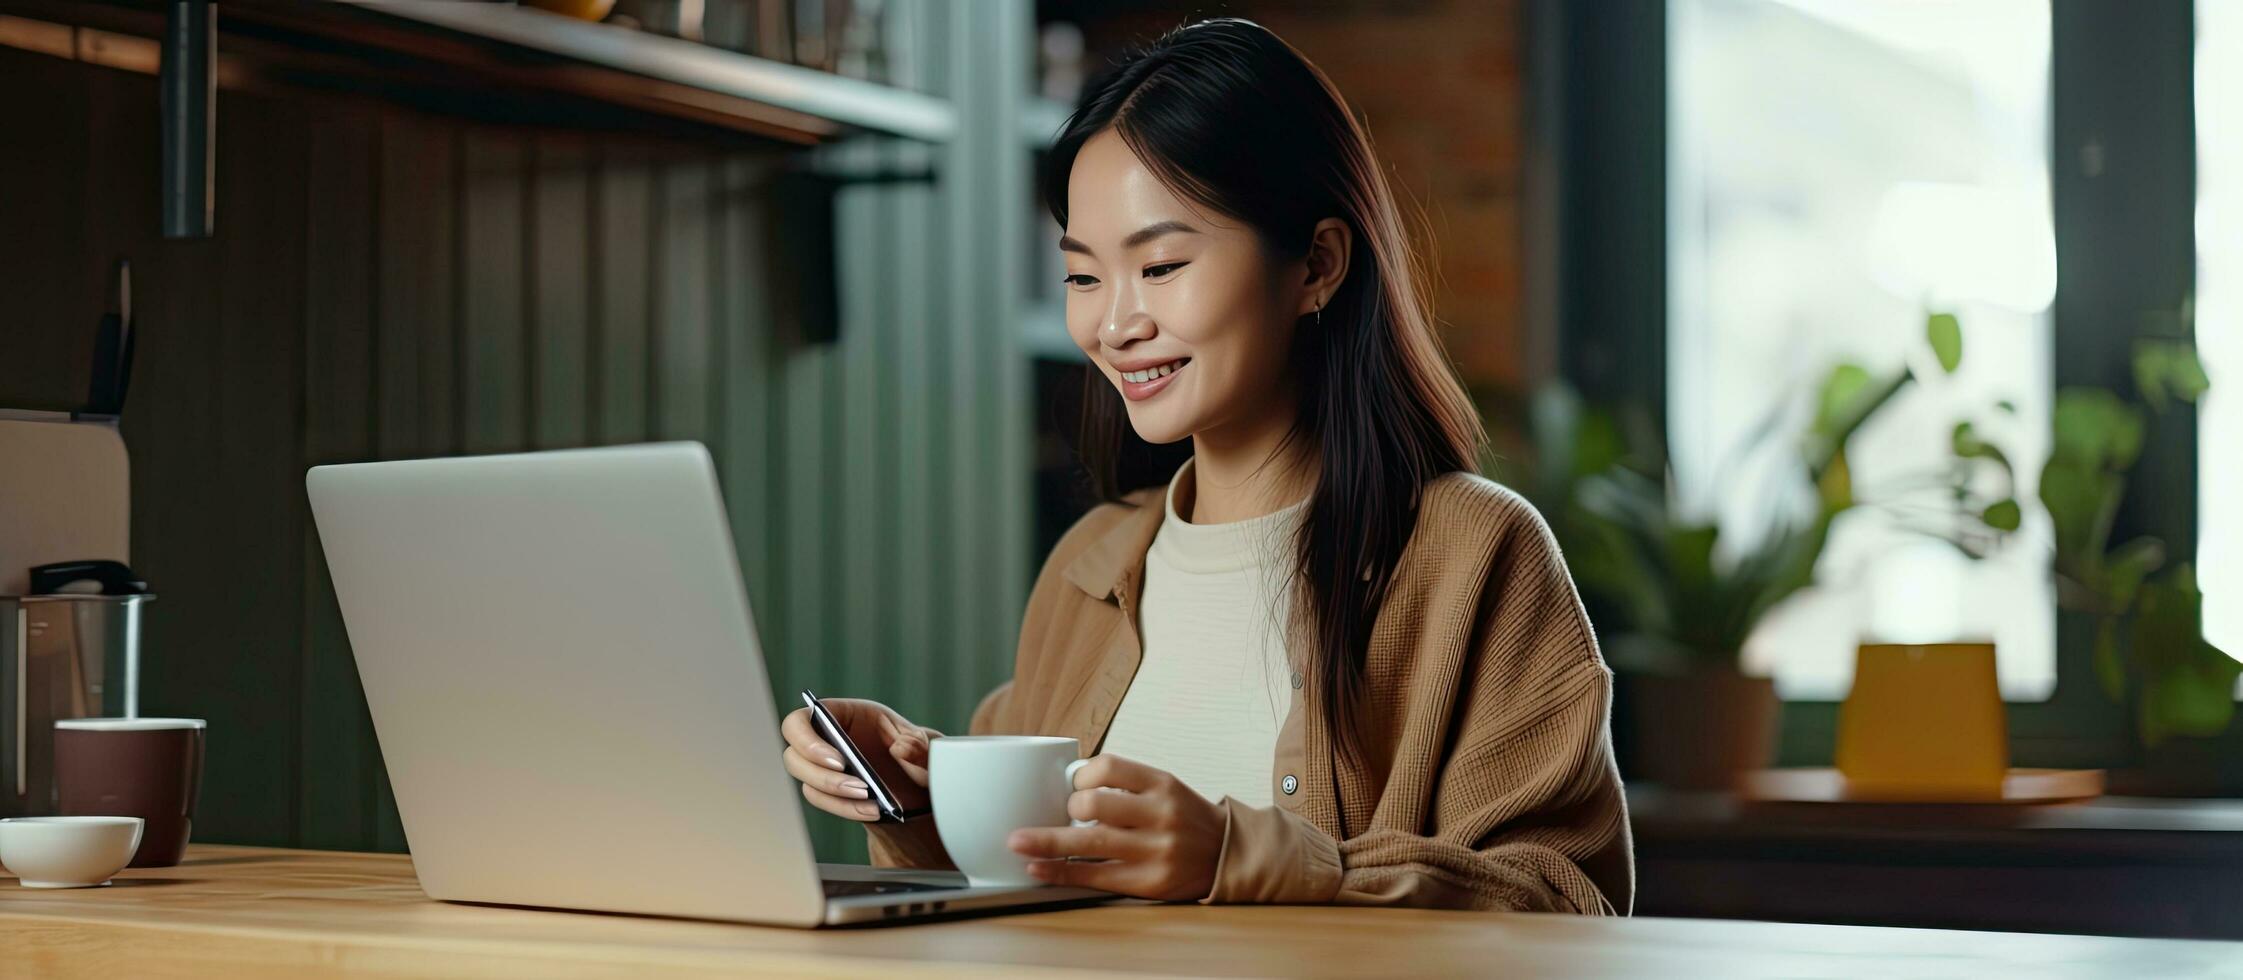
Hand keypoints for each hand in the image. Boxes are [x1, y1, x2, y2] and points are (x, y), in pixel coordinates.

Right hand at [779, 698, 936, 821]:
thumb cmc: (917, 752)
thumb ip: (919, 745)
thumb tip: (902, 748)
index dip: (807, 740)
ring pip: (806, 781)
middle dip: (820, 775)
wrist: (919, 782)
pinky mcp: (828, 791)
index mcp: (843, 714)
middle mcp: (826, 739)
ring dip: (834, 795)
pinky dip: (845, 809)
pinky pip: (822, 801)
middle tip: (857, 786)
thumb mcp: (925, 745)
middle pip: (793, 755)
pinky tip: (871, 811)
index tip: (838, 761)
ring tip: (870, 801)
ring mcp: (823, 766)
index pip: (801, 720)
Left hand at [1006, 755, 1224, 900]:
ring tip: (1018, 842)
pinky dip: (1061, 872)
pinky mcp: (1149, 882)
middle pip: (1095, 805)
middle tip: (1054, 815)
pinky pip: (1096, 876)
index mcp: (1162, 784)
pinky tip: (1038, 868)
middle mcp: (1160, 814)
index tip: (1071, 784)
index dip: (1080, 774)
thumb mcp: (1165, 789)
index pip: (1109, 767)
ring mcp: (1156, 850)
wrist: (1227, 856)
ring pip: (1090, 842)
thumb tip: (1064, 785)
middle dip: (1065, 809)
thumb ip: (1125, 786)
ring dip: (1047, 841)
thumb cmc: (1183, 819)